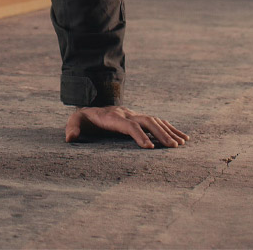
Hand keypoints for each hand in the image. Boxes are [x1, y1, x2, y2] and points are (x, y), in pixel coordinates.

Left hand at [65, 106, 188, 147]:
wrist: (92, 105)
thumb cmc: (84, 118)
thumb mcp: (75, 120)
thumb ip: (73, 127)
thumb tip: (70, 138)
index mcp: (113, 117)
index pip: (129, 125)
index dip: (139, 135)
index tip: (149, 147)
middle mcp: (127, 114)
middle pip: (147, 121)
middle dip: (160, 134)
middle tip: (173, 147)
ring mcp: (135, 115)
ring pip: (155, 120)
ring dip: (169, 131)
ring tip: (181, 143)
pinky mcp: (140, 118)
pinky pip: (158, 122)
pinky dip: (170, 128)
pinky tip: (182, 137)